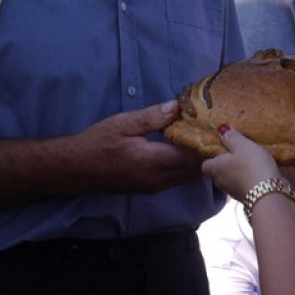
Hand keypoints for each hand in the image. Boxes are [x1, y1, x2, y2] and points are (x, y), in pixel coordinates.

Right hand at [76, 101, 209, 193]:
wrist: (74, 169)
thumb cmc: (96, 144)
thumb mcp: (122, 124)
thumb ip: (152, 117)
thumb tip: (177, 107)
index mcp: (153, 162)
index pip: (192, 156)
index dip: (209, 144)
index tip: (220, 128)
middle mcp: (158, 179)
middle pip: (196, 170)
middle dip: (209, 153)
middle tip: (220, 133)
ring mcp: (155, 186)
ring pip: (188, 177)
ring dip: (200, 161)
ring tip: (208, 139)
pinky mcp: (150, 188)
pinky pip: (178, 179)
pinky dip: (188, 166)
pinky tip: (189, 150)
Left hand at [201, 125, 280, 199]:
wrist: (268, 193)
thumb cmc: (252, 165)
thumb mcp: (243, 145)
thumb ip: (232, 137)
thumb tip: (221, 129)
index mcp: (216, 168)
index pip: (205, 165)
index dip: (211, 158)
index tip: (221, 151)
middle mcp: (220, 182)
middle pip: (218, 173)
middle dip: (226, 166)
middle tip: (237, 155)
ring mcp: (233, 192)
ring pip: (231, 180)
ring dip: (238, 174)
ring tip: (250, 164)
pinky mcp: (245, 198)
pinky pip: (243, 187)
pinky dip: (248, 181)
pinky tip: (258, 175)